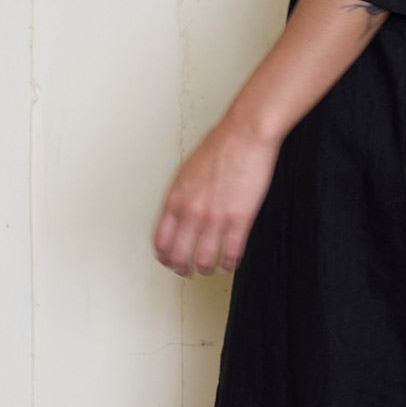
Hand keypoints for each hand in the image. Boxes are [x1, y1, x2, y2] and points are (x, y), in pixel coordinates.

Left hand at [152, 118, 280, 276]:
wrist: (244, 135)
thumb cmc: (219, 147)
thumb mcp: (187, 171)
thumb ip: (180, 196)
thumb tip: (178, 214)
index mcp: (175, 199)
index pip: (161, 241)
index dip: (165, 257)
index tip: (170, 261)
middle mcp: (190, 212)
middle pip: (179, 256)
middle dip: (183, 268)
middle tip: (188, 271)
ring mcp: (214, 218)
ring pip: (204, 260)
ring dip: (207, 269)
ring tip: (212, 268)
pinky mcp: (238, 220)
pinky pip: (231, 253)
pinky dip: (230, 263)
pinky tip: (231, 261)